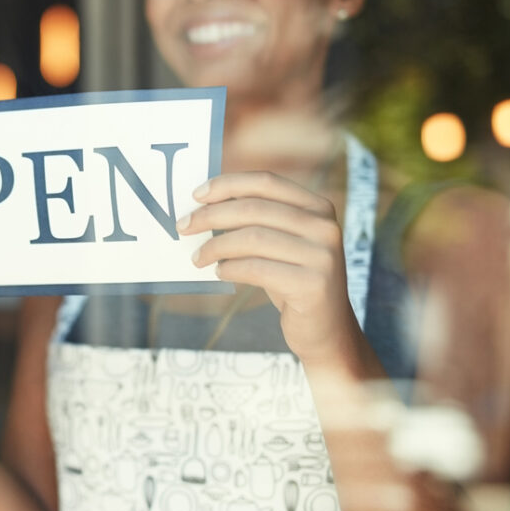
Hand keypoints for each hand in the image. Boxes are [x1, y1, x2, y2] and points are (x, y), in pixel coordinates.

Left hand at [176, 172, 361, 362]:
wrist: (325, 329)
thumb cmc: (292, 280)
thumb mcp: (282, 243)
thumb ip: (258, 220)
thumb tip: (205, 204)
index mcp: (318, 207)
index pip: (266, 182)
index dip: (227, 185)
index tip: (196, 195)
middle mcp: (325, 227)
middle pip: (254, 209)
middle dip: (211, 216)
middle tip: (183, 227)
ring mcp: (322, 256)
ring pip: (252, 238)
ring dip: (216, 246)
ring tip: (199, 257)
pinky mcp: (312, 285)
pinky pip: (256, 268)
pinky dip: (231, 268)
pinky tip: (220, 272)